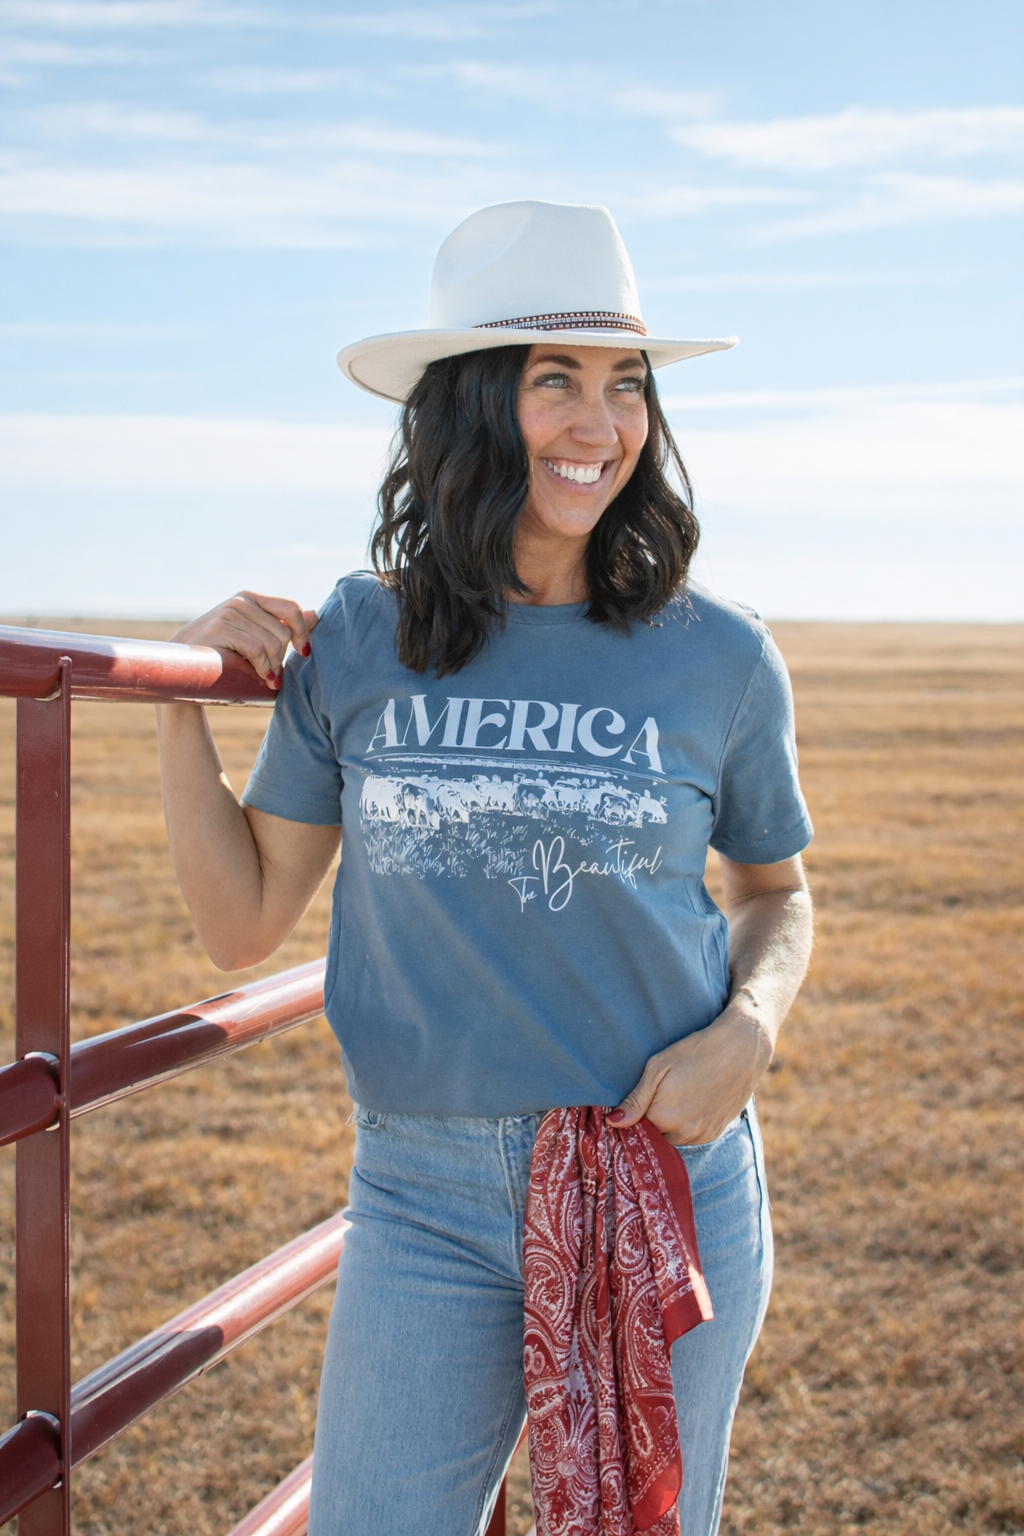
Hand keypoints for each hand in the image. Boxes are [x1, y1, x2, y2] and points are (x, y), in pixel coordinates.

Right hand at [171, 591, 318, 690]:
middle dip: (282, 658)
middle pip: (283, 632)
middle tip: (274, 674)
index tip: (304, 653)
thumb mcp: (256, 636)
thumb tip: (317, 615)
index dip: (302, 632)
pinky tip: (264, 679)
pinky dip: (264, 668)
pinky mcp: (220, 629)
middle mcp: (241, 601)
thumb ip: (284, 625)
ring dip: (273, 667)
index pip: (291, 608)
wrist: (185, 667)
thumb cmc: (224, 654)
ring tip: (267, 678)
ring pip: (272, 643)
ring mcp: (229, 613)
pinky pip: (256, 650)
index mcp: (251, 598)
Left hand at [607, 1003, 772, 1144]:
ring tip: (678, 1095)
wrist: (741, 1049)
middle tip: (659, 1094)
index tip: (638, 1101)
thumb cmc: (695, 1051)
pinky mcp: (716, 1132)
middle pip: (655, 1136)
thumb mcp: (658, 1067)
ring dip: (670, 1125)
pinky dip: (688, 1125)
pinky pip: (692, 1137)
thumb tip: (612, 1123)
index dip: (634, 1115)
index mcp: (662, 1116)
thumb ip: (635, 1100)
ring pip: (674, 1138)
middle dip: (652, 1121)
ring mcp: (701, 1134)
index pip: (636, 1128)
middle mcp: (682, 1132)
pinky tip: (693, 1101)